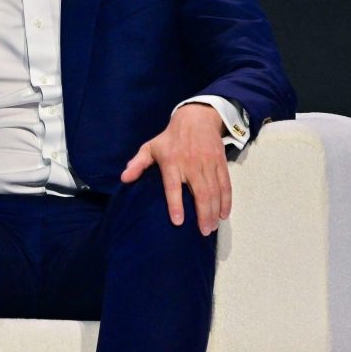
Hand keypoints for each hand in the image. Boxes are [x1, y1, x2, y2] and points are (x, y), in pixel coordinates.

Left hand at [120, 103, 230, 235]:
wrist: (196, 119)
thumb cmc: (170, 138)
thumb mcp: (150, 147)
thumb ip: (138, 163)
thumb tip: (124, 178)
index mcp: (171, 161)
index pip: (173, 186)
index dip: (176, 204)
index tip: (178, 221)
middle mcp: (191, 164)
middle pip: (200, 192)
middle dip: (203, 214)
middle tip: (203, 232)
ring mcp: (208, 163)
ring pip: (214, 191)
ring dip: (215, 211)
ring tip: (212, 227)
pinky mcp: (220, 163)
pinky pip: (225, 184)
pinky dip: (226, 200)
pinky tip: (223, 214)